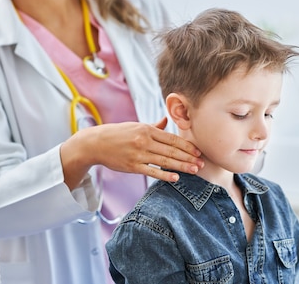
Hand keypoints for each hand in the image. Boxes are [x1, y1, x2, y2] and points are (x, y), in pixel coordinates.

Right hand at [61, 118, 203, 187]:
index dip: (187, 145)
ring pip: (165, 161)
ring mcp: (139, 154)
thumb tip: (166, 120)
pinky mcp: (133, 166)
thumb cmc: (118, 134)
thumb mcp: (136, 126)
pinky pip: (152, 171)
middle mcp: (144, 141)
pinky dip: (165, 174)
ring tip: (195, 170)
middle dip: (189, 157)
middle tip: (202, 163)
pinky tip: (176, 178)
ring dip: (182, 166)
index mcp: (147, 129)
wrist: (97, 143)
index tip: (198, 151)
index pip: (172, 139)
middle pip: (172, 150)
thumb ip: (153, 126)